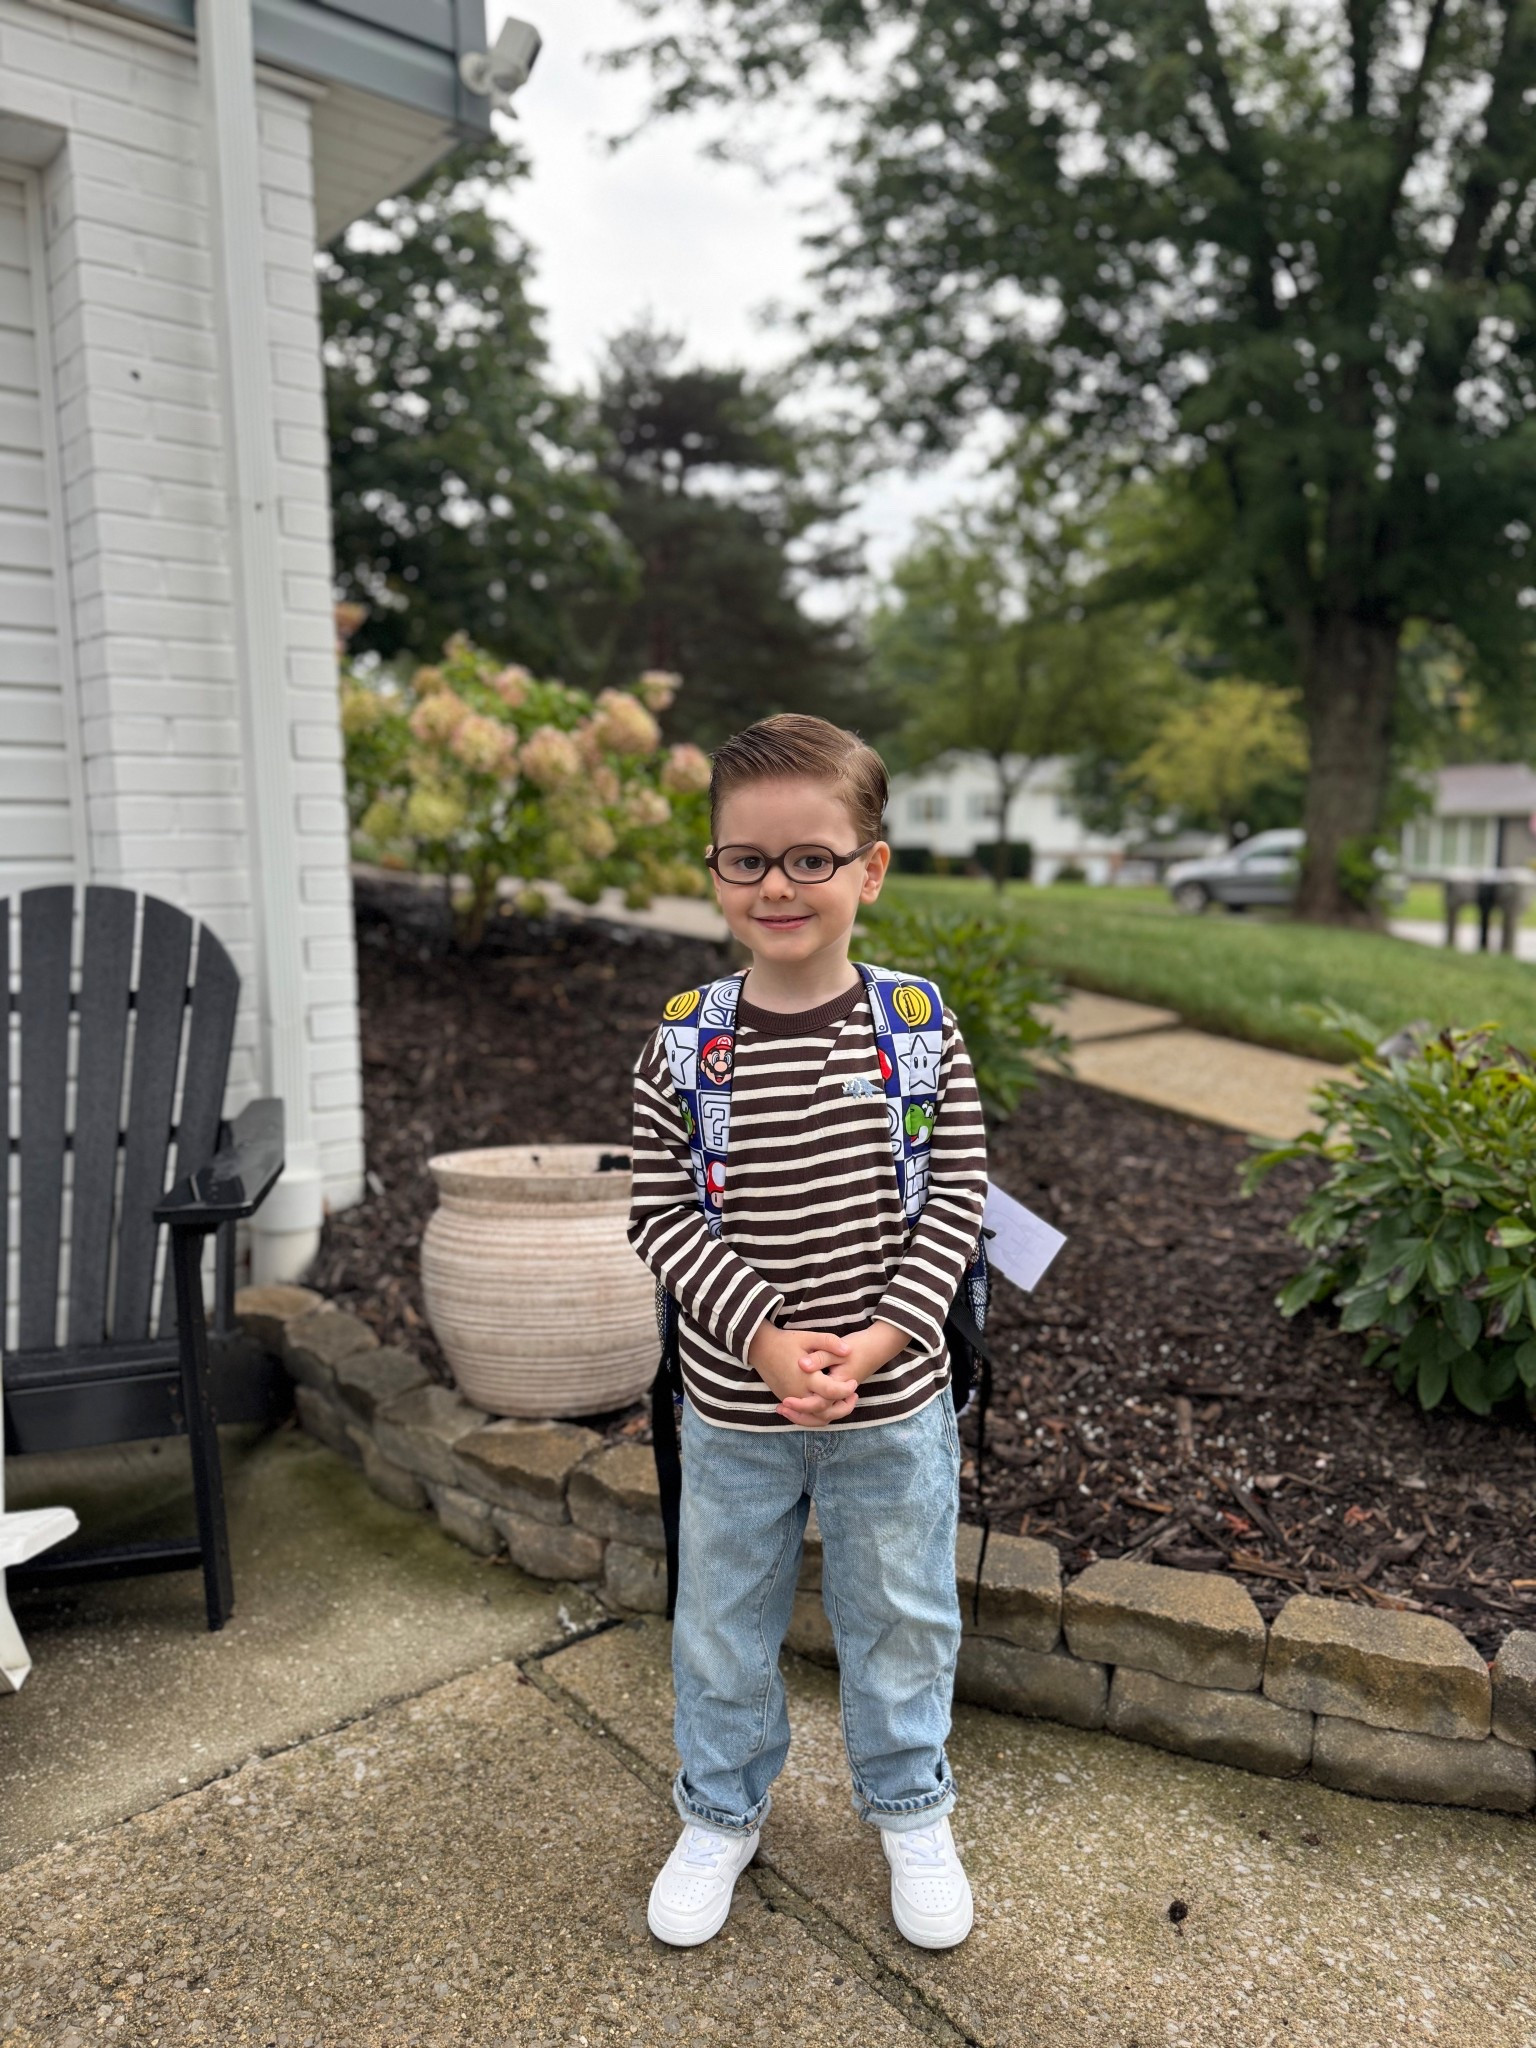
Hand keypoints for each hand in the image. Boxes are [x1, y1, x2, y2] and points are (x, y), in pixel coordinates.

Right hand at [748, 1323, 857, 1426]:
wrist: (760, 1347)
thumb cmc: (786, 1341)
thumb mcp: (808, 1337)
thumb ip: (829, 1342)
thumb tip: (848, 1351)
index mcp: (806, 1377)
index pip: (831, 1392)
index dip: (846, 1389)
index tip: (853, 1382)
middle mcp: (798, 1392)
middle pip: (825, 1410)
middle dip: (843, 1406)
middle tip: (854, 1394)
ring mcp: (791, 1398)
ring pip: (815, 1418)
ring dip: (832, 1414)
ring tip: (844, 1402)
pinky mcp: (786, 1399)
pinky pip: (805, 1416)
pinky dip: (818, 1416)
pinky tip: (829, 1405)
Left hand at [775, 1321, 911, 1425]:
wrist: (877, 1346)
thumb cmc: (858, 1346)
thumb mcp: (838, 1348)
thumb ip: (820, 1356)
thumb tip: (801, 1365)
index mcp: (839, 1385)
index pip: (820, 1403)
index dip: (801, 1405)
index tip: (785, 1401)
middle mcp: (841, 1395)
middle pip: (820, 1415)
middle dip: (799, 1414)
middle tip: (781, 1407)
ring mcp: (841, 1396)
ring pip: (822, 1416)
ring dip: (803, 1416)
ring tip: (783, 1408)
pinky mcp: (838, 1394)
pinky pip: (824, 1410)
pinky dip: (810, 1411)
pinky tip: (795, 1404)